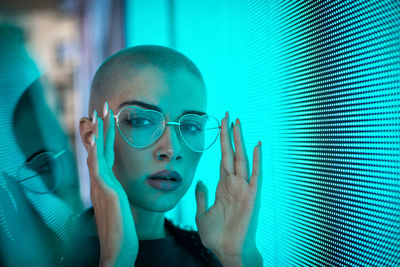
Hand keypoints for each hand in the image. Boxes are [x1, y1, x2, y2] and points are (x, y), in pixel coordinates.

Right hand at [87, 104, 137, 265]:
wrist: (117, 250)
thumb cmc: (121, 231)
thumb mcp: (120, 206)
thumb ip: (118, 194)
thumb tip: (118, 188)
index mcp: (106, 184)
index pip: (104, 155)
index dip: (105, 137)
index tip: (108, 120)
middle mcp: (100, 183)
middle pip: (99, 150)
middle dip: (100, 128)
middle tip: (101, 107)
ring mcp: (101, 187)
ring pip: (97, 154)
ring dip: (98, 134)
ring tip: (99, 115)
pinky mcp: (106, 193)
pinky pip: (98, 169)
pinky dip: (95, 154)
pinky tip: (94, 141)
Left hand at [195, 112, 262, 266]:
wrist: (225, 249)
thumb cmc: (215, 233)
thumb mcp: (201, 213)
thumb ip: (200, 197)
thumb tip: (199, 182)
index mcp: (222, 185)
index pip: (222, 157)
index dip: (221, 141)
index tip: (220, 124)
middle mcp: (233, 182)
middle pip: (231, 153)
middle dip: (229, 134)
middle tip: (228, 115)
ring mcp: (242, 187)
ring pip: (241, 159)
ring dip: (240, 141)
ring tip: (238, 123)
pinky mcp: (250, 195)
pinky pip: (255, 174)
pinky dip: (257, 160)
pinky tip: (257, 145)